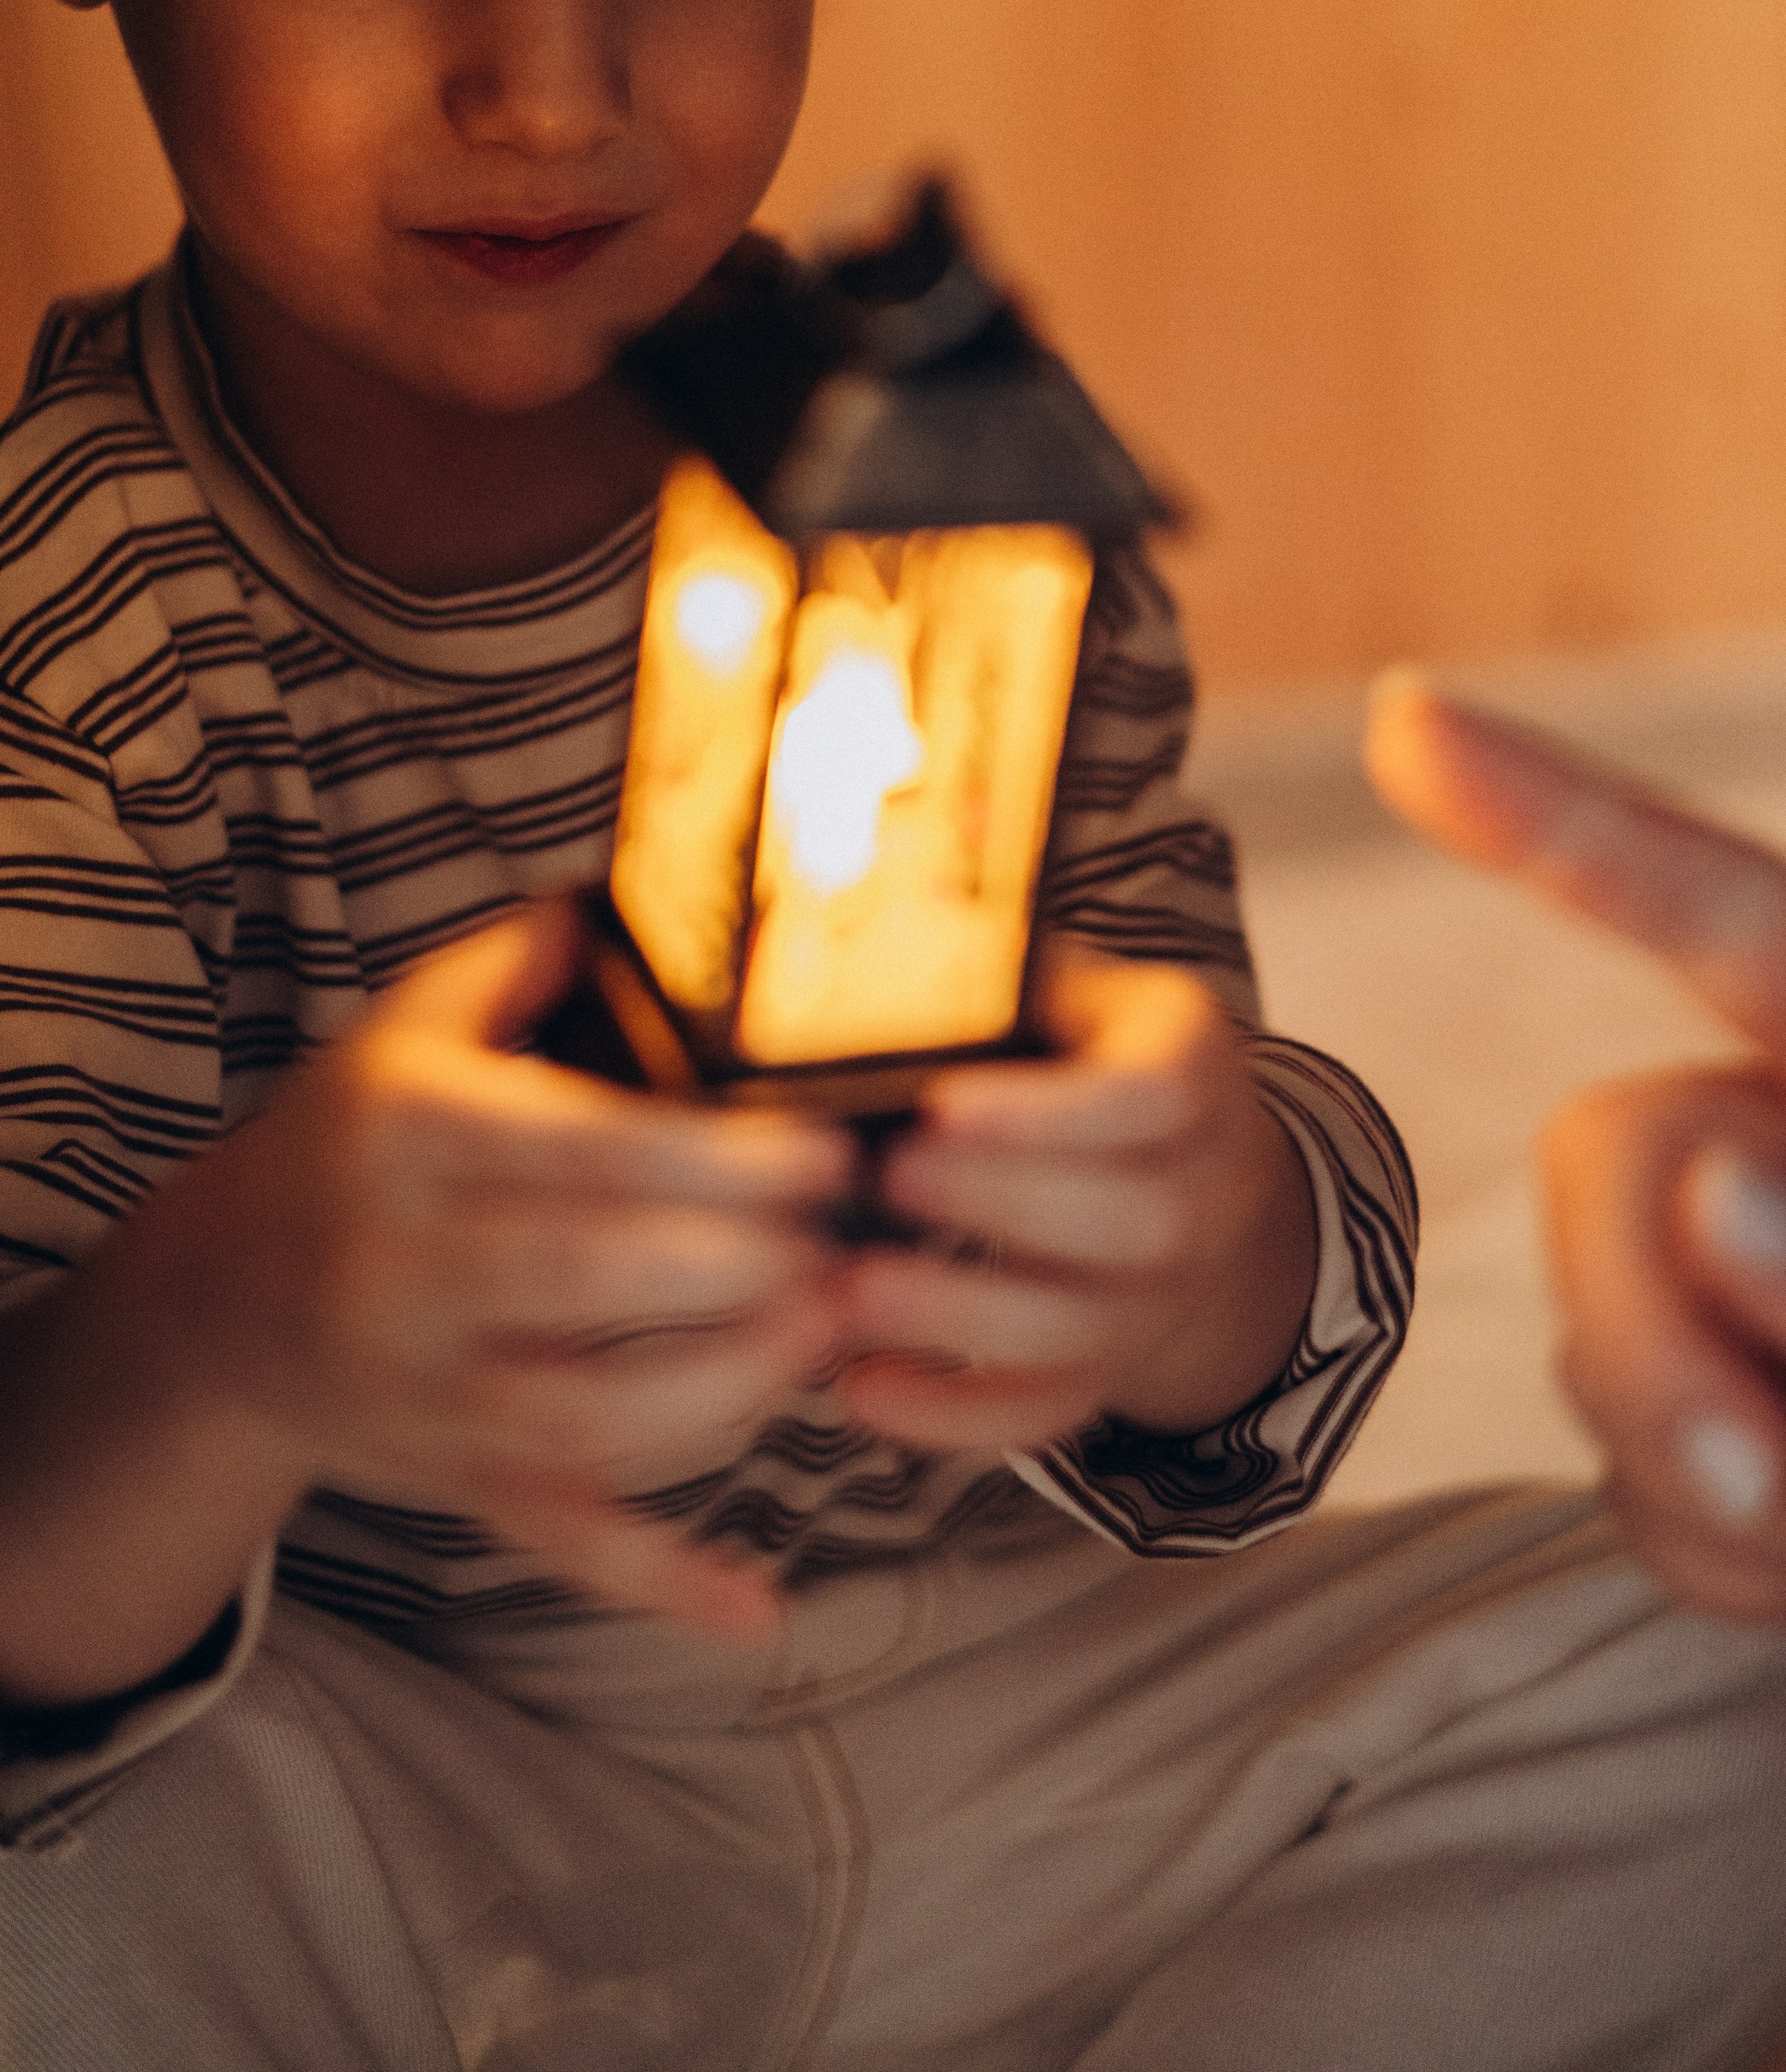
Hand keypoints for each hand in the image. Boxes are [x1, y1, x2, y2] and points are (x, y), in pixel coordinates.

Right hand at [159, 896, 851, 1638]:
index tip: (827, 1149)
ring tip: (831, 1337)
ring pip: (590, 1423)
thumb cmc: (353, 1143)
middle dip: (739, 1272)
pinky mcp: (452, 1482)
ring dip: (730, 1397)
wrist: (215, 1307)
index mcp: (409, 1136)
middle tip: (851, 1246)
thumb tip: (638, 894)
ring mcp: (426, 1394)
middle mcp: (406, 1270)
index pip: (579, 1148)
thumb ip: (517, 957)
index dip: (715, 1157)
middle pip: (588, 1283)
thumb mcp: (405, 1026)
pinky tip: (762, 1611)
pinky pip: (557, 1543)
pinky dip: (660, 1583)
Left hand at [832, 944, 1315, 1447]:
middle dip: (1005, 1204)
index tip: (942, 1103)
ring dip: (962, 1316)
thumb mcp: (1062, 983)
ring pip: (1089, 1330)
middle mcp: (1208, 1186)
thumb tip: (851, 971)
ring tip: (847, 1288)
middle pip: (1139, 1221)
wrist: (1183, 1160)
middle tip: (886, 1175)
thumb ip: (987, 976)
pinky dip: (953, 1417)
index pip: (1151, 1095)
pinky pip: (1048, 1413)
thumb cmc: (1079, 1047)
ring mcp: (1168, 1292)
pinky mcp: (1113, 1368)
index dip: (1051, 1112)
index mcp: (1194, 1063)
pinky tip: (860, 1389)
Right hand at [1364, 671, 1785, 1680]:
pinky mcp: (1738, 1424)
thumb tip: (1716, 1196)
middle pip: (1609, 1165)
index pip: (1733, 919)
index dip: (1560, 815)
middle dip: (1656, 1339)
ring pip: (1599, 1343)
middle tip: (1782, 1480)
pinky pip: (1637, 1486)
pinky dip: (1740, 1570)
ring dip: (1732, 1494)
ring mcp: (1766, 1295)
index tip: (1413, 719)